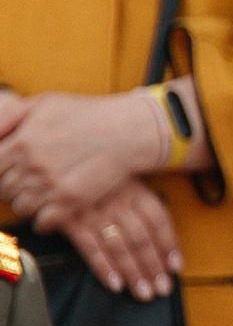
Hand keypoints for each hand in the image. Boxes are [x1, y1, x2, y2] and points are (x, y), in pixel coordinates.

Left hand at [0, 87, 171, 221]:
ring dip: (27, 202)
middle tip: (27, 182)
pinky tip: (50, 211)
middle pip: (5, 189)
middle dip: (12, 187)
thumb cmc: (86, 114)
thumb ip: (9, 116)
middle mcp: (33, 165)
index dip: (0, 171)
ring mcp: (51, 185)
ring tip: (40, 194)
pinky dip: (42, 220)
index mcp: (23, 141)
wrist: (126, 130)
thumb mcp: (43, 103)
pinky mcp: (71, 201)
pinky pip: (42, 222)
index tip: (9, 171)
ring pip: (21, 207)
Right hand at [56, 180, 182, 298]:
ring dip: (133, 273)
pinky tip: (115, 285)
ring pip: (120, 247)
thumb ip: (141, 205)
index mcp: (134, 190)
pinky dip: (104, 268)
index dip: (169, 245)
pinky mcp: (71, 220)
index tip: (176, 266)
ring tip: (143, 294)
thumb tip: (163, 242)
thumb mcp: (123, 182)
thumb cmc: (97, 180)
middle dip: (153, 267)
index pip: (159, 220)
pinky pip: (91, 248)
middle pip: (141, 238)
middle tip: (162, 289)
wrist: (55, 169)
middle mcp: (117, 201)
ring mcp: (94, 211)